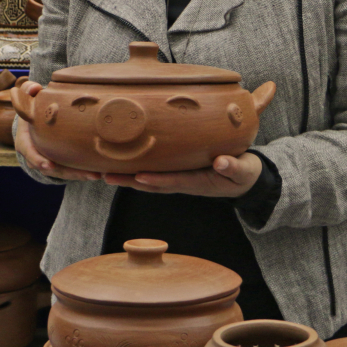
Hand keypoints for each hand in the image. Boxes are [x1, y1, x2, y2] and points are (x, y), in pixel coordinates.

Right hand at [13, 81, 102, 181]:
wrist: (34, 120)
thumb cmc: (31, 108)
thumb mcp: (28, 98)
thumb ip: (28, 91)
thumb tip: (34, 88)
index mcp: (25, 141)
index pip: (29, 153)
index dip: (38, 160)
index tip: (49, 165)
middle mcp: (36, 155)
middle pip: (50, 169)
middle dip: (68, 172)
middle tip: (86, 174)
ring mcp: (47, 161)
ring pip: (63, 173)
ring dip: (79, 175)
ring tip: (97, 175)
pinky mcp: (59, 163)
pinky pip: (69, 171)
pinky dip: (82, 172)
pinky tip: (98, 172)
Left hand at [104, 152, 262, 197]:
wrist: (245, 179)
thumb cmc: (245, 173)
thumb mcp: (244, 171)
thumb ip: (234, 167)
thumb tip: (223, 162)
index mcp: (199, 181)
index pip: (174, 181)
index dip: (157, 180)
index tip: (140, 177)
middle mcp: (183, 182)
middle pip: (152, 184)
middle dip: (129, 181)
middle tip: (105, 176)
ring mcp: (178, 179)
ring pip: (148, 180)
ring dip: (126, 178)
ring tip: (102, 173)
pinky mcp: (175, 173)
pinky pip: (152, 173)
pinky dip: (133, 171)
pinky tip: (117, 165)